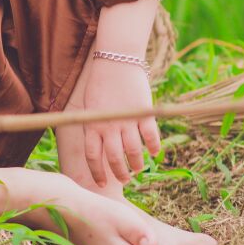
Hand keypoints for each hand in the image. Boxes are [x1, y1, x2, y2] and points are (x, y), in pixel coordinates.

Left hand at [59, 58, 160, 187]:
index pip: (93, 156)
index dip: (98, 172)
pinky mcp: (144, 114)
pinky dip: (154, 147)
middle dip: (120, 173)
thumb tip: (97, 147)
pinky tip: (154, 153)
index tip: (102, 183)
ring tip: (139, 169)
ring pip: (133, 152)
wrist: (116, 61)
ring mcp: (127, 121)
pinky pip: (151, 137)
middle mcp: (108, 126)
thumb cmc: (100, 84)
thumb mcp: (89, 106)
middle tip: (125, 179)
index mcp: (92, 125)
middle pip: (114, 158)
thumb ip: (92, 126)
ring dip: (137, 164)